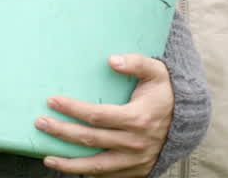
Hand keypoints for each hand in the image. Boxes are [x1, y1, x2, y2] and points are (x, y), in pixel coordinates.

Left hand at [36, 54, 173, 176]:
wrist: (187, 121)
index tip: (52, 101)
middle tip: (40, 123)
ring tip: (47, 158)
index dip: (73, 109)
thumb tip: (111, 60)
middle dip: (62, 132)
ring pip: (96, 166)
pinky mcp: (136, 171)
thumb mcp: (157, 72)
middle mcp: (135, 143)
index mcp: (138, 119)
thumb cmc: (166, 93)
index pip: (97, 116)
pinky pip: (107, 176)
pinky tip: (71, 167)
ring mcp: (135, 161)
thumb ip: (136, 63)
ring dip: (69, 164)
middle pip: (90, 140)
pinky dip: (88, 173)